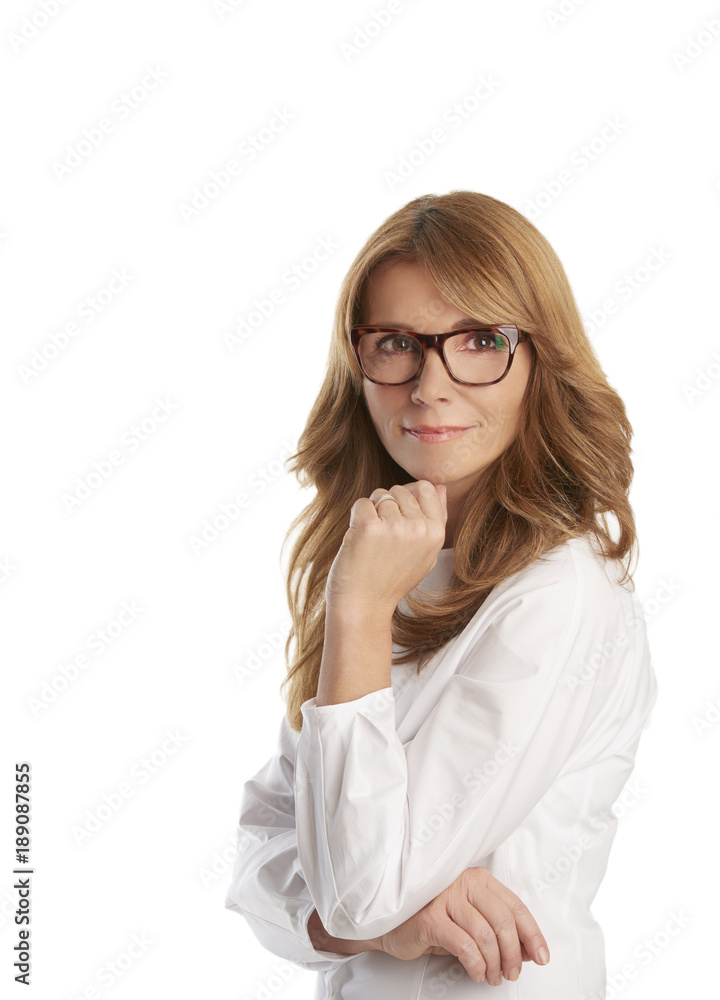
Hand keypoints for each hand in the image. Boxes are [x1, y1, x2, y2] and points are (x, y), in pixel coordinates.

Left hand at [325, 480, 447, 617]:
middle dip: (387, 506)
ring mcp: (394, 526)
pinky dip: (356, 519)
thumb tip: (439, 486)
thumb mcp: (425, 554)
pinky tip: (359, 541)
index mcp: (436, 533)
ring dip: (371, 513)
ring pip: (380, 495)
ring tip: (372, 543)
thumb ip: (435, 519)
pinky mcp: (369, 527)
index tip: (398, 519)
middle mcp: (419, 528)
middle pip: (400, 490)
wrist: (364, 607)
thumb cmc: (390, 581)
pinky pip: (362, 503)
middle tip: (383, 538)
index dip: (407, 498)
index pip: (426, 488)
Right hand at [379, 866, 548, 985]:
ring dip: (494, 963)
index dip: (533, 934)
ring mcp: (446, 897)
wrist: (391, 923)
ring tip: (491, 976)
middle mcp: (463, 882)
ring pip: (485, 935)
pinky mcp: (431, 917)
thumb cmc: (432, 919)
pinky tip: (476, 972)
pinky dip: (476, 964)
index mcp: (478, 879)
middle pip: (503, 921)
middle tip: (511, 973)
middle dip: (513, 954)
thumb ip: (497, 930)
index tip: (541, 956)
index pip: (515, 906)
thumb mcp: (470, 921)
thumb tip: (528, 950)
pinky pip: (465, 945)